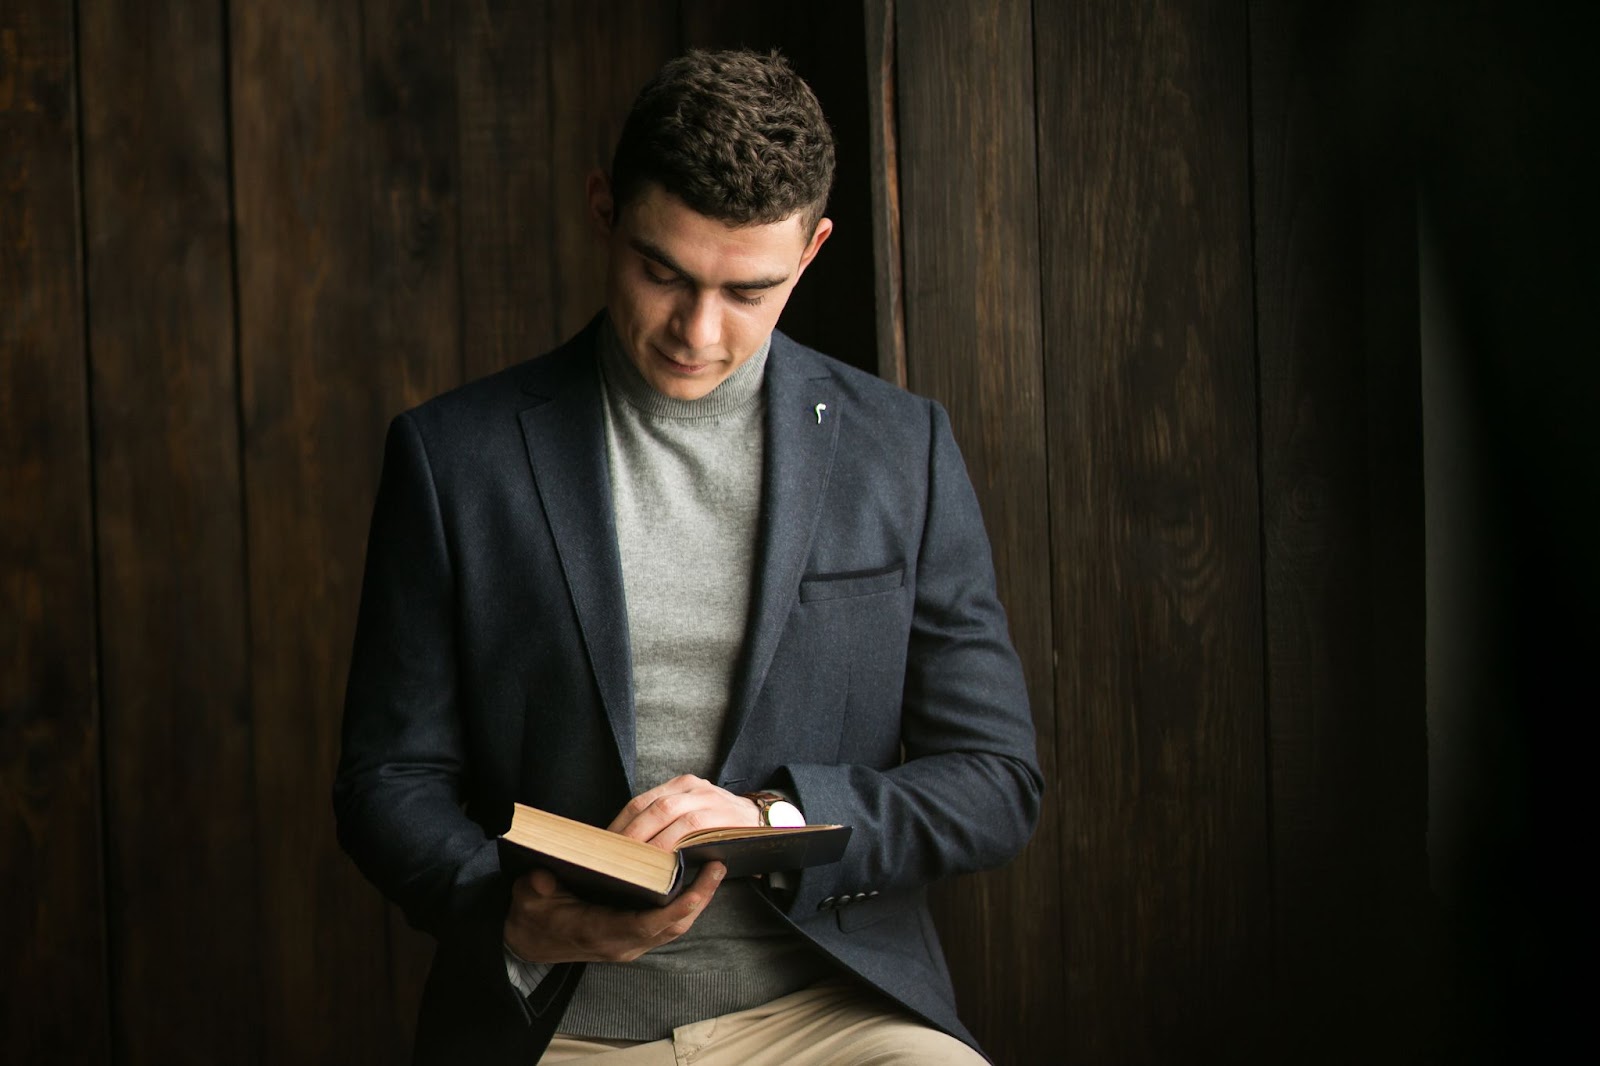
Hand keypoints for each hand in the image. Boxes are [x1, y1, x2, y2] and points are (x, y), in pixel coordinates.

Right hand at [502, 862, 724, 963]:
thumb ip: (537, 889)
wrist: (528, 941)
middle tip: (718, 866)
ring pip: (673, 926)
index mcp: (600, 933)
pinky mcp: (633, 937)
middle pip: (672, 926)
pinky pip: (666, 923)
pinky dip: (684, 905)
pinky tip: (694, 881)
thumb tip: (547, 878)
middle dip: (699, 899)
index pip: (648, 925)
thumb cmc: (532, 916)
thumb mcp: (528, 898)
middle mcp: (622, 944)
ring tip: (714, 870)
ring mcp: (630, 943)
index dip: (678, 907)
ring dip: (696, 902)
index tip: (700, 885)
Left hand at [607, 774, 759, 851]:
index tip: (604, 848)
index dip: (620, 824)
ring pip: (667, 813)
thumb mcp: (693, 818)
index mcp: (679, 785)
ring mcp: (707, 797)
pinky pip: (691, 827)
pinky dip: (673, 843)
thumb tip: (628, 851)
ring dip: (648, 839)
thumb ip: (667, 825)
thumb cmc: (721, 829)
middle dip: (628, 833)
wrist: (766, 824)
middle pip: (650, 806)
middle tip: (612, 859)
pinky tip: (661, 861)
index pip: (640, 802)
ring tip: (632, 863)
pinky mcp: (721, 813)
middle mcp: (692, 786)